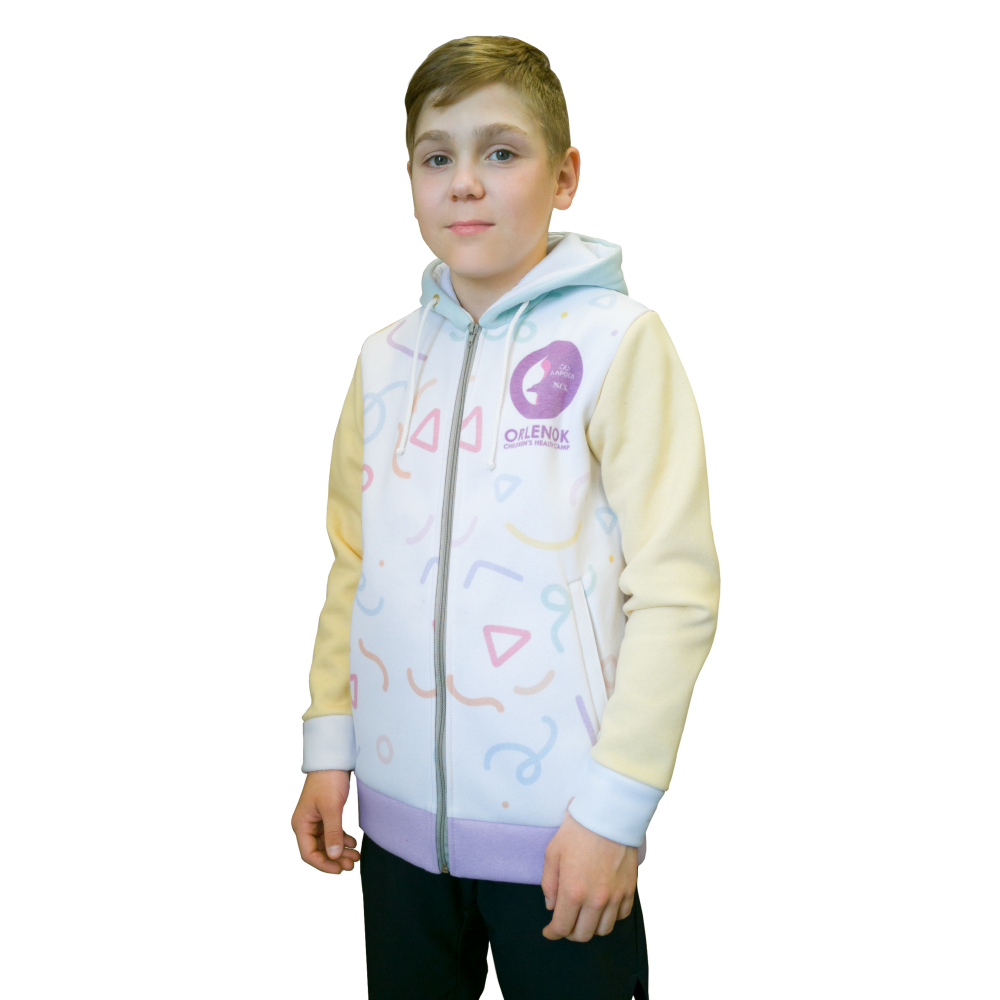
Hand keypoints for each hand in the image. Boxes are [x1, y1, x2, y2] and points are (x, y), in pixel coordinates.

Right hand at [291, 769, 359, 873]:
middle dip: (335, 859)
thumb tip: (333, 856)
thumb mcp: (332, 808)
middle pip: (318, 850)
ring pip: (327, 843)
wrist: (333, 759)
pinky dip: (342, 840)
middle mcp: (305, 824)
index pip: (308, 854)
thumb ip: (333, 833)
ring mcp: (315, 820)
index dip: (324, 864)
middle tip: (352, 864)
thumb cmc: (328, 780)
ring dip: (340, 851)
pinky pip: (332, 833)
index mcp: (301, 824)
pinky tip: (352, 843)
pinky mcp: (325, 814)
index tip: (340, 869)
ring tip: (356, 857)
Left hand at [540, 810, 637, 941]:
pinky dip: (610, 917)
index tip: (548, 931)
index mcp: (573, 892)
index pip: (562, 927)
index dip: (552, 933)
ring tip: (584, 916)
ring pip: (603, 930)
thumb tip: (552, 906)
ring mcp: (615, 896)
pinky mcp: (629, 890)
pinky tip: (602, 906)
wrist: (609, 816)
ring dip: (591, 927)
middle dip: (570, 932)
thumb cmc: (577, 831)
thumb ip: (549, 884)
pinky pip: (620, 916)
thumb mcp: (553, 853)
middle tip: (564, 923)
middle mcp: (596, 900)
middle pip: (583, 934)